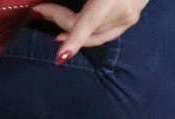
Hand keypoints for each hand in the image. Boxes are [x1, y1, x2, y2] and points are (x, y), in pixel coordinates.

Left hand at [31, 0, 146, 59]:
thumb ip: (82, 1)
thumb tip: (49, 9)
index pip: (88, 23)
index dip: (74, 41)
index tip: (60, 57)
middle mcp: (123, 10)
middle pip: (86, 28)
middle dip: (61, 21)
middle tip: (42, 10)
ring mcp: (129, 17)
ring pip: (94, 34)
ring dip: (73, 30)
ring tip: (54, 18)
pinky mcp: (132, 19)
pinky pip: (105, 33)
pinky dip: (87, 35)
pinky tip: (72, 34)